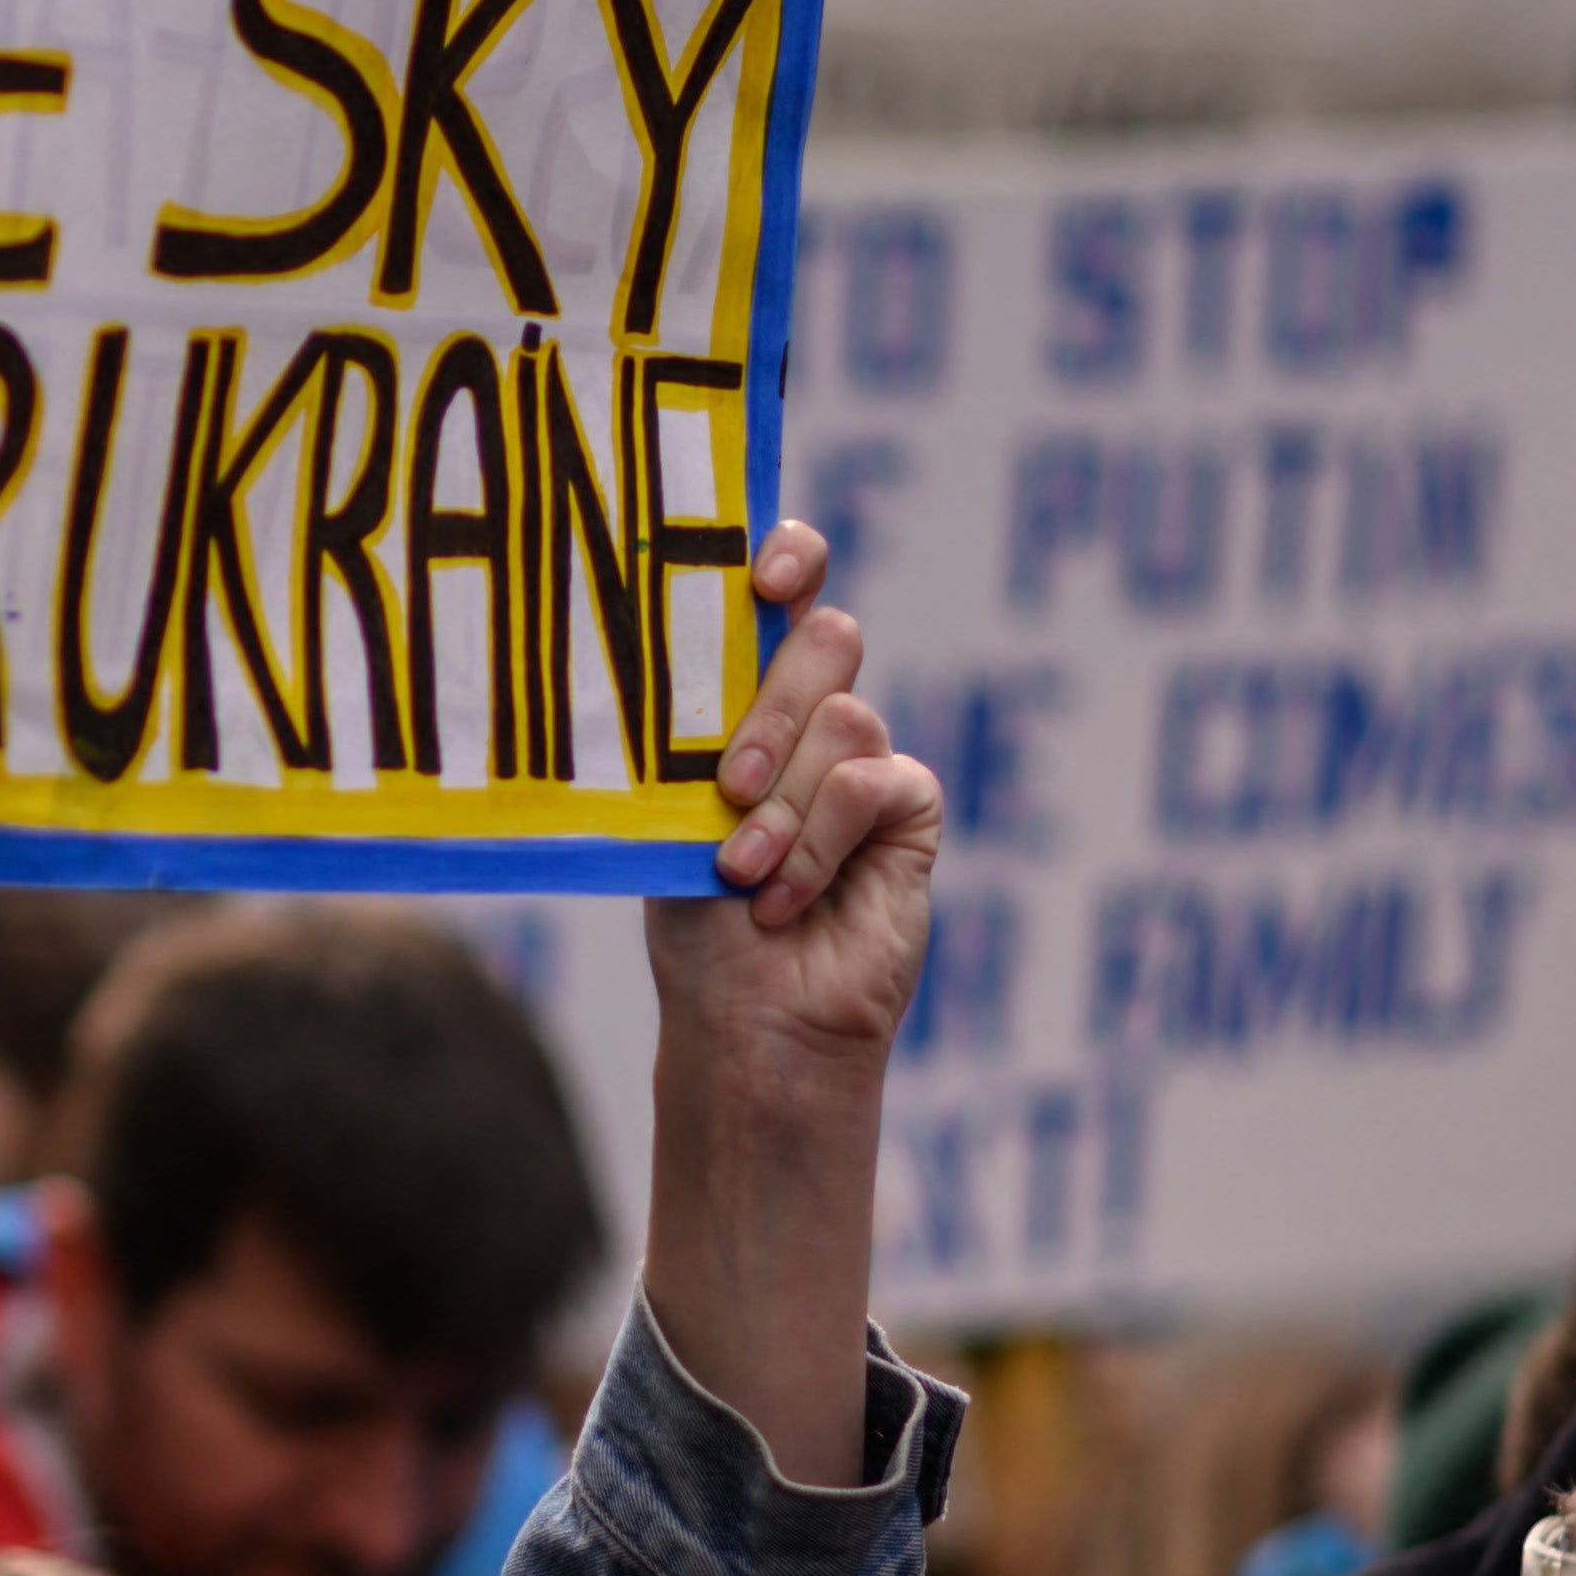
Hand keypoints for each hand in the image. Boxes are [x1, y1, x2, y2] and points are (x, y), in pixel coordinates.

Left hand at [656, 523, 944, 1086]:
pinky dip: (820, 840)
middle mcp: (812, 715)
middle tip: (727, 788)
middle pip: (824, 638)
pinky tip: (786, 894)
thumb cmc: (694, 923)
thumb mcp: (670, 817)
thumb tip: (666, 659)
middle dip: (768, 710)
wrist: (746, 1019)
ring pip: (846, 713)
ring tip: (741, 869)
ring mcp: (866, 759)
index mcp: (746, 696)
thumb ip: (688, 736)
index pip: (783, 589)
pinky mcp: (909, 810)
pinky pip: (872, 780)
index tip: (761, 577)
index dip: (788, 556)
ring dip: (783, 802)